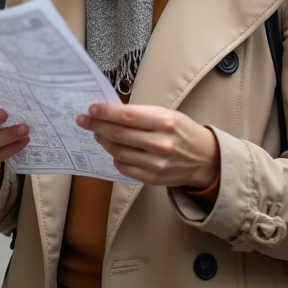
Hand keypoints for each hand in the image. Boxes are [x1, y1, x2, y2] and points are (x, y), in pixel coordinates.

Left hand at [77, 104, 218, 187]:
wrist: (205, 159)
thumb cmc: (183, 132)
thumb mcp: (168, 115)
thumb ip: (142, 114)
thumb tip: (111, 112)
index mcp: (165, 122)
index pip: (127, 116)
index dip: (105, 112)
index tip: (91, 109)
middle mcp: (160, 143)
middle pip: (118, 134)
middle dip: (96, 125)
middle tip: (83, 120)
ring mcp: (156, 163)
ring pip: (118, 151)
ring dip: (103, 141)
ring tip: (97, 133)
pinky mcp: (152, 178)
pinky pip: (124, 167)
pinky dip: (115, 157)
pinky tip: (114, 150)